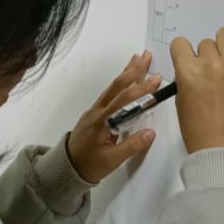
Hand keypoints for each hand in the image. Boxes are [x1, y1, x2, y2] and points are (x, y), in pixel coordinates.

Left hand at [66, 51, 160, 182]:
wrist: (66, 168)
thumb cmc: (89, 165)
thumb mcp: (112, 160)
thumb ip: (132, 146)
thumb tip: (151, 132)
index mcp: (101, 120)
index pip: (124, 100)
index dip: (141, 88)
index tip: (156, 78)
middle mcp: (97, 111)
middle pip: (116, 86)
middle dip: (133, 70)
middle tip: (147, 56)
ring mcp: (94, 111)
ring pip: (112, 88)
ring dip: (126, 73)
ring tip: (137, 59)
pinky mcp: (95, 114)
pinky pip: (109, 94)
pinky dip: (120, 84)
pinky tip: (125, 79)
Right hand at [171, 27, 223, 153]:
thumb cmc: (199, 131)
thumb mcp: (181, 102)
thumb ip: (186, 79)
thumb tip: (194, 68)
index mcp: (188, 73)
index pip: (180, 43)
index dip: (183, 53)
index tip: (188, 61)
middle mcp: (210, 64)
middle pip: (205, 42)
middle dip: (205, 55)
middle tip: (210, 72)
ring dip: (223, 47)